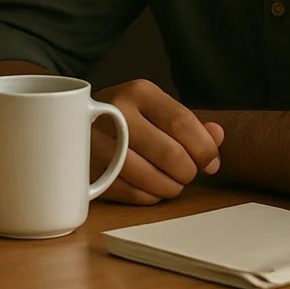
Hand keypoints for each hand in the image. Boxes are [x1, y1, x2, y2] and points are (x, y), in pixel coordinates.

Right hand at [92, 79, 225, 204]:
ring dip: (170, 187)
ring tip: (170, 183)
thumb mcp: (158, 110)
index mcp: (139, 92)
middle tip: (186, 174)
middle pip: (170, 154)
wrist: (72, 121)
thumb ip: (192, 123)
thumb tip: (217, 137)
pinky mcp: (88, 169)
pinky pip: (131, 193)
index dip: (205, 149)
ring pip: (151, 178)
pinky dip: (149, 196)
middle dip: (188, 172)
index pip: (182, 123)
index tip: (211, 164)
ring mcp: (97, 141)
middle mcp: (115, 111)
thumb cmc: (128, 119)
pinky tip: (150, 188)